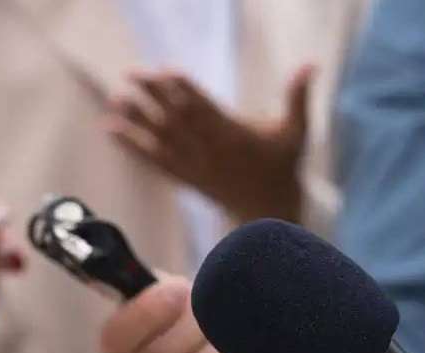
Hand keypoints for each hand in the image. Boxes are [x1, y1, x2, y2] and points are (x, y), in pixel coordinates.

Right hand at [99, 277, 257, 352]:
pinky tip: (242, 349)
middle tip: (214, 303)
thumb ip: (160, 289)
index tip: (179, 289)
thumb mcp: (163, 295)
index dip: (147, 312)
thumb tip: (172, 286)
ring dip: (223, 337)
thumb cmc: (179, 319)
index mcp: (116, 349)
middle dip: (195, 321)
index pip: (116, 337)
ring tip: (230, 324)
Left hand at [105, 65, 313, 223]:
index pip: (205, 108)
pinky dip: (133, 145)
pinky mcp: (185, 178)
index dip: (185, 90)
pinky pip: (154, 161)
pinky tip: (112, 130)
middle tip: (130, 73)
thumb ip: (298, 97)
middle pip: (177, 119)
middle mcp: (210, 150)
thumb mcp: (296, 132)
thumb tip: (311, 64)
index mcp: (234, 136)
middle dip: (152, 96)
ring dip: (136, 119)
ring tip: (115, 100)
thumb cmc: (283, 169)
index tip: (166, 72)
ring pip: (161, 139)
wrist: (268, 215)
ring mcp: (195, 166)